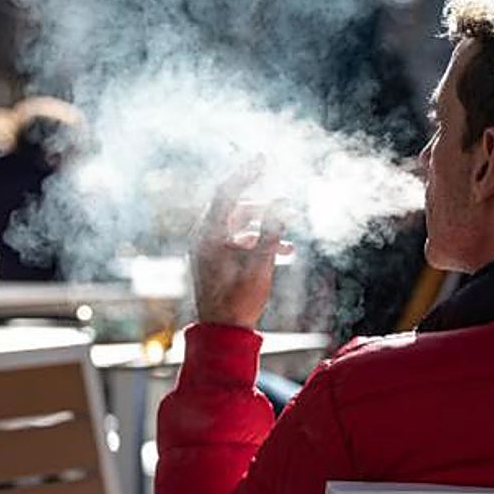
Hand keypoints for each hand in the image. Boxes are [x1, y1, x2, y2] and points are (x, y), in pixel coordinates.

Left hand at [192, 162, 293, 329]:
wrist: (222, 333)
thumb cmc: (238, 302)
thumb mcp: (260, 265)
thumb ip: (271, 232)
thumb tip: (282, 203)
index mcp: (208, 235)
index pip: (227, 193)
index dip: (247, 174)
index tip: (265, 159)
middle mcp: (204, 238)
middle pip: (234, 206)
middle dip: (262, 206)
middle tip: (284, 202)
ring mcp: (209, 249)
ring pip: (240, 224)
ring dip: (265, 226)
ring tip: (288, 236)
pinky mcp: (216, 259)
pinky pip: (239, 240)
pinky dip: (259, 240)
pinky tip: (285, 250)